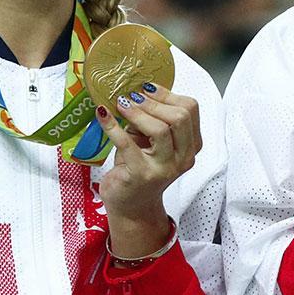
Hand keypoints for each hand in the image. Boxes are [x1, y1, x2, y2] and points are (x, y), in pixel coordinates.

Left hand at [96, 84, 201, 257]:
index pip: (190, 109)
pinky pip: (128, 143)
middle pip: (180, 117)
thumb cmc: (139, 168)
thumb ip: (151, 119)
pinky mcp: (142, 174)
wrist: (132, 207)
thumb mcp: (151, 141)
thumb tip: (134, 90)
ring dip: (138, 112)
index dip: (167, 94)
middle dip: (153, 102)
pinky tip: (102, 115)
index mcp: (190, 145)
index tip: (146, 87)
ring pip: (161, 129)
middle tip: (132, 96)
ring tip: (121, 104)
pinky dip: (112, 126)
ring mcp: (165, 167)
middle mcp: (183, 157)